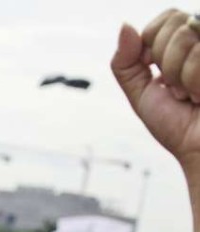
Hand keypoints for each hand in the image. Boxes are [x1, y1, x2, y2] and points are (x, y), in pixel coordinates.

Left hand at [116, 13, 199, 169]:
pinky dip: (195, 82)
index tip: (160, 75)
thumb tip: (125, 26)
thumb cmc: (177, 125)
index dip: (154, 47)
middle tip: (178, 88)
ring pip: (187, 38)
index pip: (166, 19)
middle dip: (166, 63)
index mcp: (187, 44)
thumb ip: (125, 62)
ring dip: (181, 76)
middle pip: (175, 24)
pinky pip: (198, 56)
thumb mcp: (140, 93)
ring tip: (193, 93)